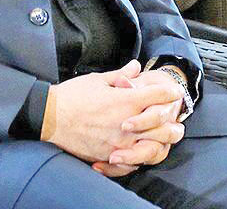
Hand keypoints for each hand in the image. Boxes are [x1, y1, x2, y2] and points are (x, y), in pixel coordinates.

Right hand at [41, 60, 183, 166]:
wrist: (50, 117)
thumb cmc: (72, 96)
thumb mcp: (97, 80)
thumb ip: (120, 75)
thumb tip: (136, 66)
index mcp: (125, 101)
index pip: (158, 96)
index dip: (169, 92)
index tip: (173, 92)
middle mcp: (127, 123)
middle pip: (163, 125)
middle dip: (172, 119)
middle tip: (176, 118)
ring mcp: (120, 142)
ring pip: (153, 145)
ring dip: (162, 140)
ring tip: (165, 137)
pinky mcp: (110, 155)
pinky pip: (135, 160)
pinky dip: (142, 155)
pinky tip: (143, 151)